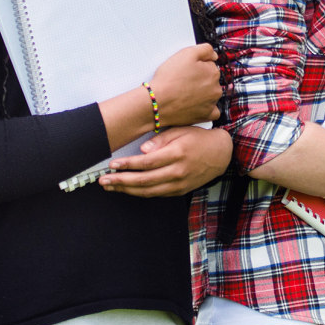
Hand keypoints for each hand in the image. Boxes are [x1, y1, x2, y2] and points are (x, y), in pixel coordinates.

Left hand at [99, 126, 232, 196]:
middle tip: (104, 181)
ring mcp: (179, 184)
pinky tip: (128, 189)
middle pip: (144, 180)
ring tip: (111, 187)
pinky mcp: (180, 191)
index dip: (128, 165)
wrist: (220, 153)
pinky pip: (156, 194)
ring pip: (148, 191)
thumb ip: (160, 140)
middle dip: (121, 182)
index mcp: (177, 154)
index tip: (112, 165)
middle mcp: (178, 172)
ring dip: (127, 190)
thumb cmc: (198, 138)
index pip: (147, 163)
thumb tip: (142, 151)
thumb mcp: (180, 131)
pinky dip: (140, 192)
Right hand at [148, 44, 221, 127]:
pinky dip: (205, 108)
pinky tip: (194, 104)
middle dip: (200, 79)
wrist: (157, 102)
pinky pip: (211, 111)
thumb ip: (205, 50)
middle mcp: (216, 88)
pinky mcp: (205, 116)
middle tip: (183, 81)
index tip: (187, 69)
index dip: (197, 66)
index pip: (210, 65)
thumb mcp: (187, 53)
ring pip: (210, 94)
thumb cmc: (169, 78)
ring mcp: (211, 103)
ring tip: (184, 92)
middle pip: (210, 80)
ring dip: (202, 93)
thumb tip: (214, 55)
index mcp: (213, 72)